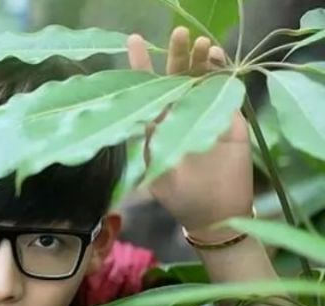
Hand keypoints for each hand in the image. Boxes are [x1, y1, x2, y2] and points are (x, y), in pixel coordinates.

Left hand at [127, 27, 253, 236]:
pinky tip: (218, 61)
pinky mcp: (229, 118)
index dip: (141, 67)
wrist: (216, 213)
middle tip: (180, 34)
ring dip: (201, 60)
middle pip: (177, 79)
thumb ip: (151, 150)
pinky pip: (226, 90)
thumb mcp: (159, 177)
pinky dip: (222, 74)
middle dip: (177, 55)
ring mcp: (205, 115)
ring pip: (202, 79)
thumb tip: (139, 124)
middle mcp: (180, 116)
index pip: (149, 92)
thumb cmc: (182, 198)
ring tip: (202, 44)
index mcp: (159, 127)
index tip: (135, 41)